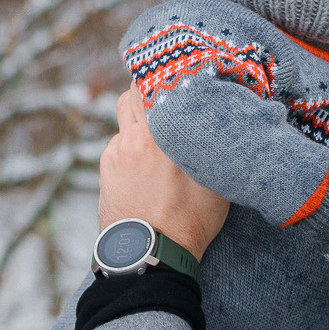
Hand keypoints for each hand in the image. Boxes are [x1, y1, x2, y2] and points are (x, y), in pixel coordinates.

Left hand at [98, 87, 228, 258]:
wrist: (150, 256)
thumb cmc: (189, 221)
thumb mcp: (215, 180)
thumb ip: (212, 144)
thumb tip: (222, 121)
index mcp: (161, 134)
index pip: (153, 83)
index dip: (163, 75)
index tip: (177, 74)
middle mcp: (133, 138)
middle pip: (131, 94)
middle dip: (145, 91)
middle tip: (164, 98)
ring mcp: (115, 154)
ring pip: (123, 121)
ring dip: (137, 120)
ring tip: (158, 134)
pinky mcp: (106, 170)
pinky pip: (118, 145)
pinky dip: (130, 146)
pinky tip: (146, 164)